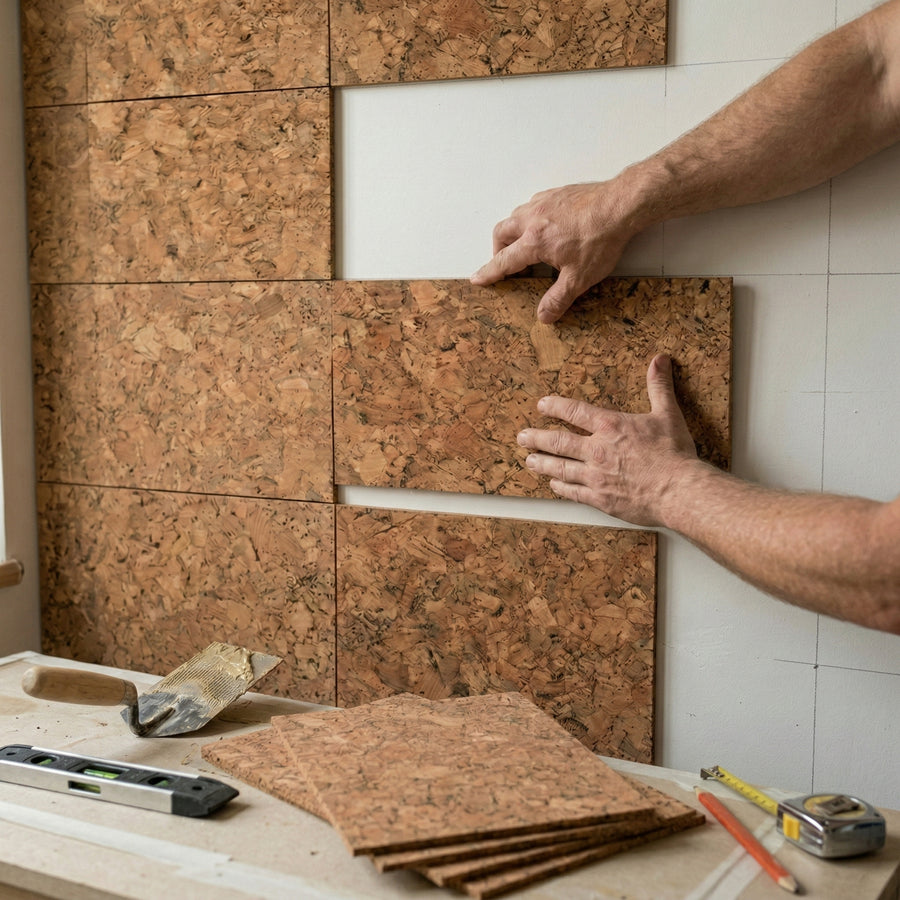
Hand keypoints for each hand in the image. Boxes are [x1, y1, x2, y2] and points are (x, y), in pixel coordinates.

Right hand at [470, 181, 636, 323]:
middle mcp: (533, 219)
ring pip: (515, 215)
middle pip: (501, 232)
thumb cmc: (601, 238)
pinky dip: (530, 217)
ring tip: (525, 244)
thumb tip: (544, 316)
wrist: (621, 205)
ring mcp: (544, 203)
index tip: (477, 278)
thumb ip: (559, 298)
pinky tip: (545, 225)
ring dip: (513, 231)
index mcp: (534, 242)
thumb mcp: (579, 277)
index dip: (489, 272)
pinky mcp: (557, 193)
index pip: (504, 261)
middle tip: (505, 262)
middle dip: (498, 249)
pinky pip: (533, 204)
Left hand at [517, 355, 699, 525]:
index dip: (554, 407)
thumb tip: (660, 361)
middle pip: (557, 442)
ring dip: (541, 463)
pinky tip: (553, 485)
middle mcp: (597, 450)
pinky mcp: (599, 499)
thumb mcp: (668, 413)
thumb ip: (658, 386)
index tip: (542, 406)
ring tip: (528, 460)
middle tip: (522, 436)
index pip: (573, 411)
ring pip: (559, 468)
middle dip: (536, 437)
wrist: (679, 491)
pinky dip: (560, 488)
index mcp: (610, 426)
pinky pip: (572, 492)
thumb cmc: (674, 454)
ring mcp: (595, 476)